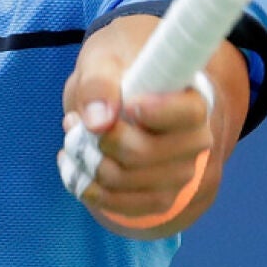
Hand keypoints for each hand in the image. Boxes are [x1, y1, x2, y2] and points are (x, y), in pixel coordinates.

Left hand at [59, 18, 214, 226]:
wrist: (119, 98)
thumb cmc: (116, 73)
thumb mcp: (103, 61)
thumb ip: (99, 83)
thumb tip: (98, 122)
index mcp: (193, 103)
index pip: (187, 114)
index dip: (156, 111)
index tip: (130, 102)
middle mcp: (195, 143)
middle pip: (141, 153)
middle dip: (97, 139)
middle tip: (74, 120)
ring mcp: (179, 176)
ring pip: (121, 181)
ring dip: (85, 161)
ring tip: (72, 138)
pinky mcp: (158, 199)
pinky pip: (115, 204)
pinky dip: (85, 186)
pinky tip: (73, 164)